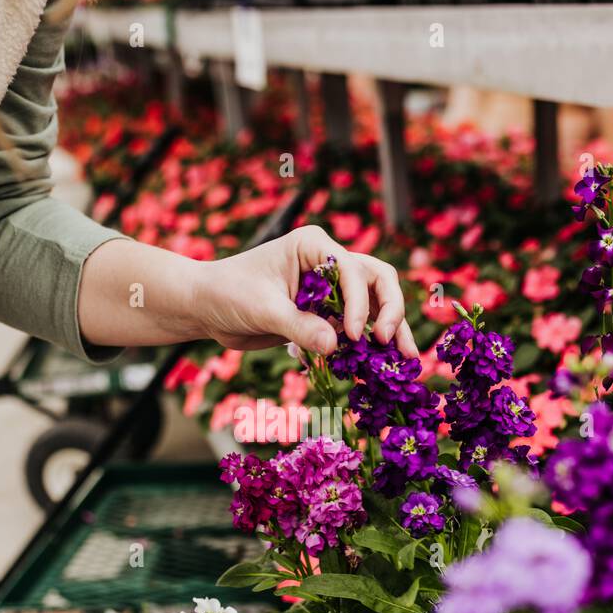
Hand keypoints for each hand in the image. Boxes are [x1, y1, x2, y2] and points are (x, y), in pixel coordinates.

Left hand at [197, 225, 417, 356]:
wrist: (206, 308)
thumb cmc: (227, 293)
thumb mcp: (261, 309)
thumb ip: (298, 325)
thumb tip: (335, 345)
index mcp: (313, 246)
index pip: (353, 269)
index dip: (359, 303)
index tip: (351, 334)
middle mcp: (328, 261)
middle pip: (378, 280)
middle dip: (390, 311)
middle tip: (390, 343)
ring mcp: (331, 287)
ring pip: (375, 304)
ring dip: (391, 329)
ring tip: (406, 360)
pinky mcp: (326, 312)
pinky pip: (356, 326)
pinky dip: (369, 344)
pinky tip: (382, 366)